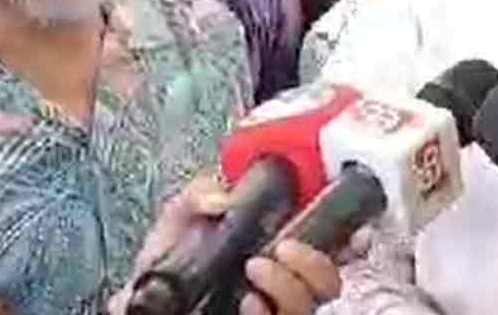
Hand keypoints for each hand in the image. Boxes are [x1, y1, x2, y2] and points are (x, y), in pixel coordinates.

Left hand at [106, 175, 341, 314]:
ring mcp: (271, 308)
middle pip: (330, 282)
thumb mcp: (184, 214)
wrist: (142, 299)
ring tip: (255, 268)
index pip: (335, 247)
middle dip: (317, 264)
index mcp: (280, 250)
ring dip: (289, 286)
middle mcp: (283, 283)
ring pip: (308, 306)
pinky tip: (247, 300)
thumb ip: (202, 194)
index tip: (355, 232)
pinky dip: (266, 312)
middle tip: (284, 248)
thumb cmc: (170, 259)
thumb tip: (220, 199)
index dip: (354, 240)